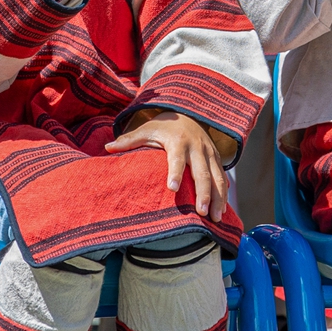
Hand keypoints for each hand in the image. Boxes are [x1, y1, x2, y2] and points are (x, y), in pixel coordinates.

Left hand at [106, 111, 228, 220]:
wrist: (187, 113)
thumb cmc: (163, 127)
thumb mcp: (146, 130)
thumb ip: (129, 140)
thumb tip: (107, 147)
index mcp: (178, 141)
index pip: (177, 159)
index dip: (176, 173)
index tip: (172, 188)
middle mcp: (197, 147)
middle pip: (202, 172)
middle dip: (203, 193)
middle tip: (201, 212)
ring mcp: (209, 153)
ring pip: (217, 177)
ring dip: (218, 197)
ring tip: (215, 217)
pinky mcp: (216, 158)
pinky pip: (223, 177)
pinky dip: (224, 194)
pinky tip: (222, 210)